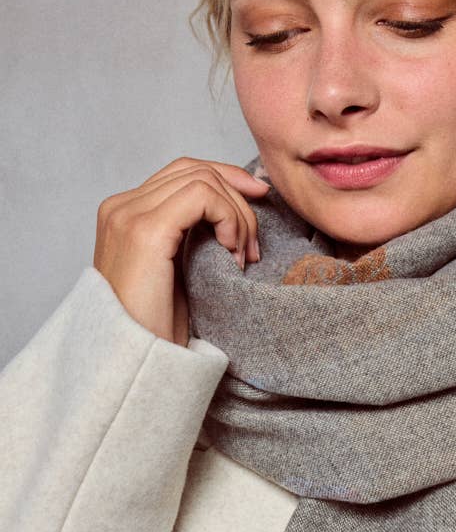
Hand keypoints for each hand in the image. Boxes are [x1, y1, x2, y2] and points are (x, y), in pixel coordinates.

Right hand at [93, 157, 269, 345]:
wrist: (133, 363)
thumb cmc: (156, 332)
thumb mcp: (177, 275)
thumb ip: (190, 239)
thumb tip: (231, 216)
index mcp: (124, 215)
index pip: (182, 173)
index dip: (226, 181)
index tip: (258, 201)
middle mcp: (121, 207)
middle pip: (194, 168)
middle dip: (237, 196)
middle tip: (255, 244)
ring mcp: (129, 215)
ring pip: (202, 179)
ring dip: (237, 214)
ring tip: (244, 256)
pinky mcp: (145, 230)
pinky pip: (202, 195)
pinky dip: (229, 217)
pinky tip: (232, 252)